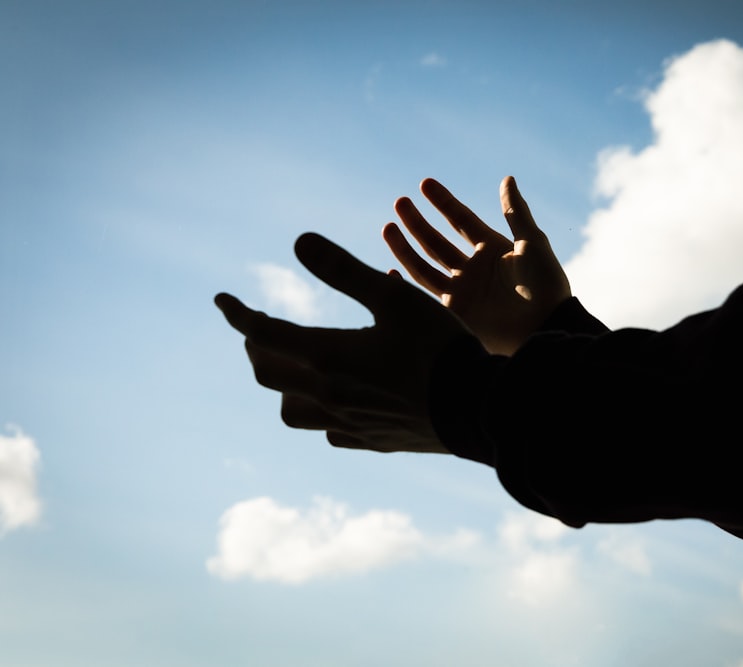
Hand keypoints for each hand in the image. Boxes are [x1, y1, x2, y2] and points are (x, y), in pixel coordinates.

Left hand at [215, 233, 473, 452]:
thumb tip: (298, 240)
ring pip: (291, 411)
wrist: (477, 408)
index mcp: (328, 356)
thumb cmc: (439, 347)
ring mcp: (348, 423)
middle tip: (263, 328)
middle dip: (258, 347)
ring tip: (297, 365)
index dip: (237, 314)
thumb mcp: (394, 297)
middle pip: (268, 373)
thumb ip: (344, 270)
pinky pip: (329, 432)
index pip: (262, 333)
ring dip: (284, 384)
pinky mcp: (372, 441)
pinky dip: (322, 412)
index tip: (221, 300)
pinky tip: (339, 399)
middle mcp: (328, 395)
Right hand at [383, 176, 570, 355]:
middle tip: (400, 202)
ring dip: (405, 247)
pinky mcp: (456, 313)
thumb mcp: (531, 242)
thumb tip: (507, 179)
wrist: (544, 326)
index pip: (460, 219)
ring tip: (388, 227)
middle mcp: (473, 268)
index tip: (424, 184)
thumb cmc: (544, 283)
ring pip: (425, 265)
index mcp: (491, 248)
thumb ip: (515, 212)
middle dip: (418, 222)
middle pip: (437, 241)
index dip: (443, 202)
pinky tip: (389, 273)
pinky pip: (424, 296)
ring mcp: (462, 290)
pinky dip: (406, 286)